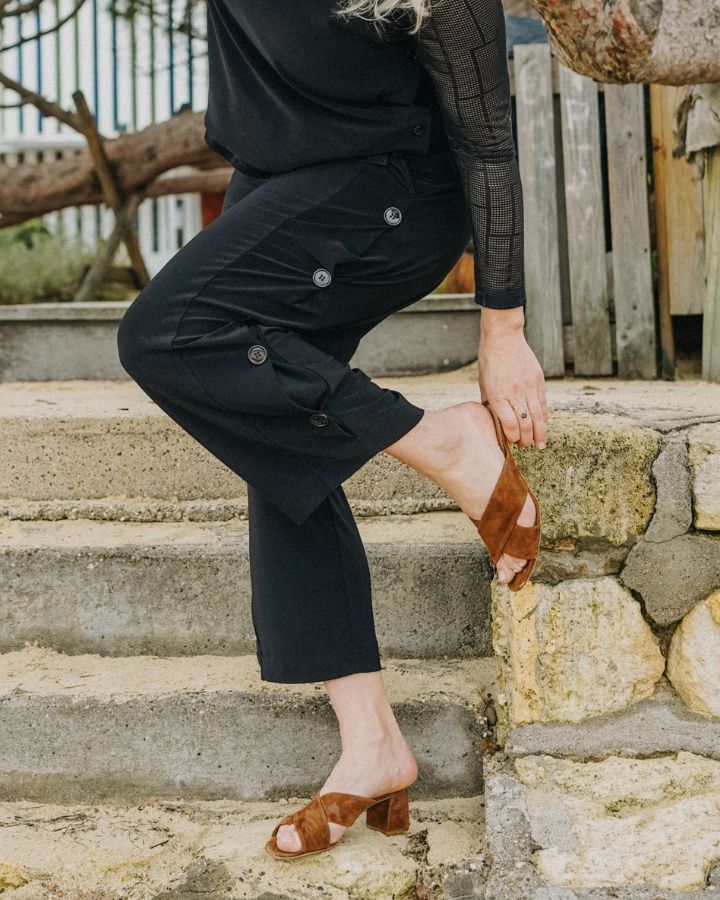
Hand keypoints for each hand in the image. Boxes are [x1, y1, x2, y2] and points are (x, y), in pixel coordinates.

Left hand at [477, 310, 547, 448]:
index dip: (513, 437)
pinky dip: (544, 416)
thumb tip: (495, 421)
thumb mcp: (484, 384)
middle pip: (525, 423)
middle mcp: (514, 392)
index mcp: (498, 395)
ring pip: (537, 416)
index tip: (512, 443)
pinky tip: (543, 425)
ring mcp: (528, 386)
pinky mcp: (538, 380)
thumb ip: (490, 403)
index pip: (510, 424)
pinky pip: (542, 403)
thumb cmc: (489, 361)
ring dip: (540, 432)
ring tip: (541, 444)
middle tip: (526, 447)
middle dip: (526, 439)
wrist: (504, 337)